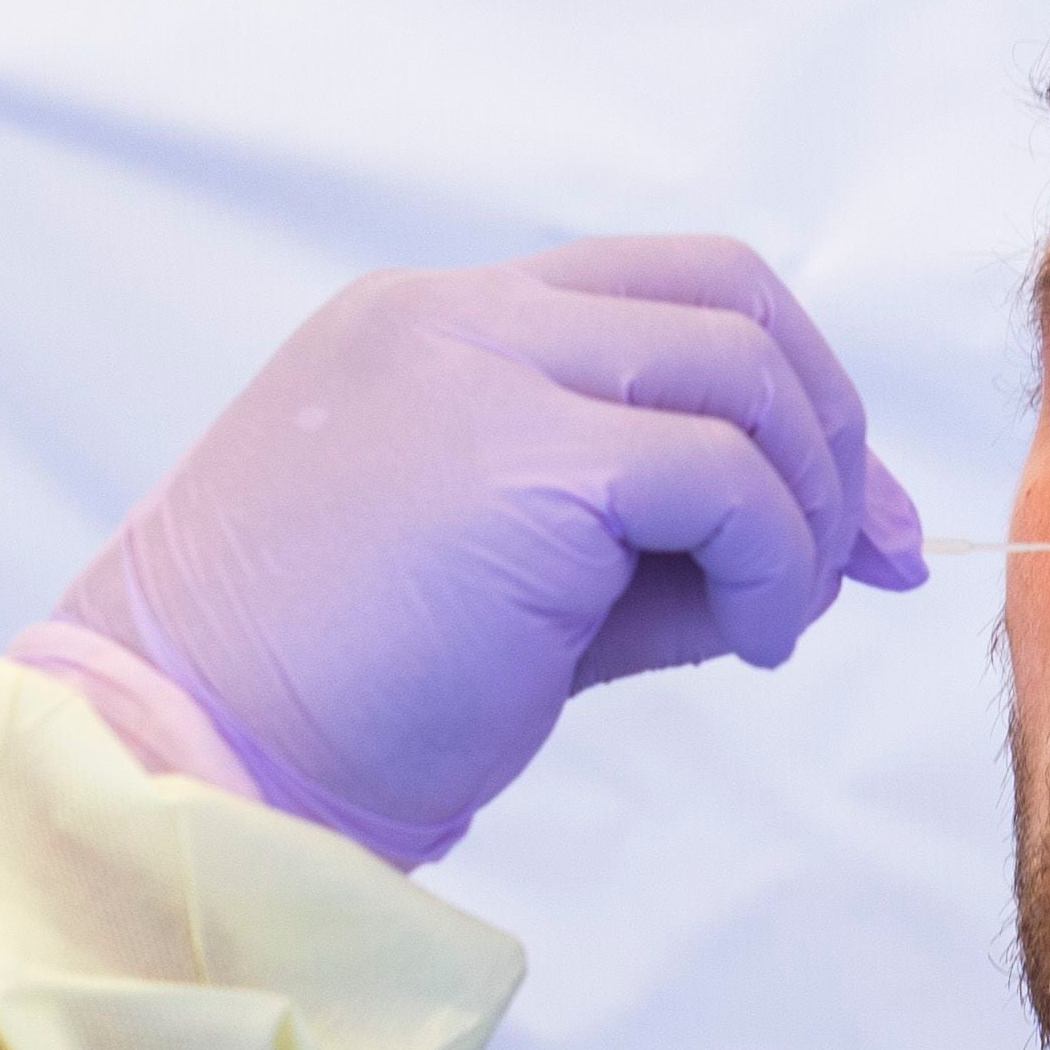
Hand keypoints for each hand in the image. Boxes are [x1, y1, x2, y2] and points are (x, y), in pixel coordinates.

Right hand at [58, 237, 924, 862]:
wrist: (190, 759)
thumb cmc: (333, 699)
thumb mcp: (518, 586)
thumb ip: (661, 540)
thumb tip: (850, 551)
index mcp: (435, 325)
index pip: (662, 291)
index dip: (787, 387)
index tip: (847, 522)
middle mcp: (456, 317)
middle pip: (727, 291)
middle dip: (829, 422)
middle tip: (860, 559)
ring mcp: (477, 367)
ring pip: (739, 367)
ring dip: (806, 500)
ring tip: (776, 618)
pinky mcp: (516, 459)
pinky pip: (721, 475)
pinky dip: (774, 562)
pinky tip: (746, 642)